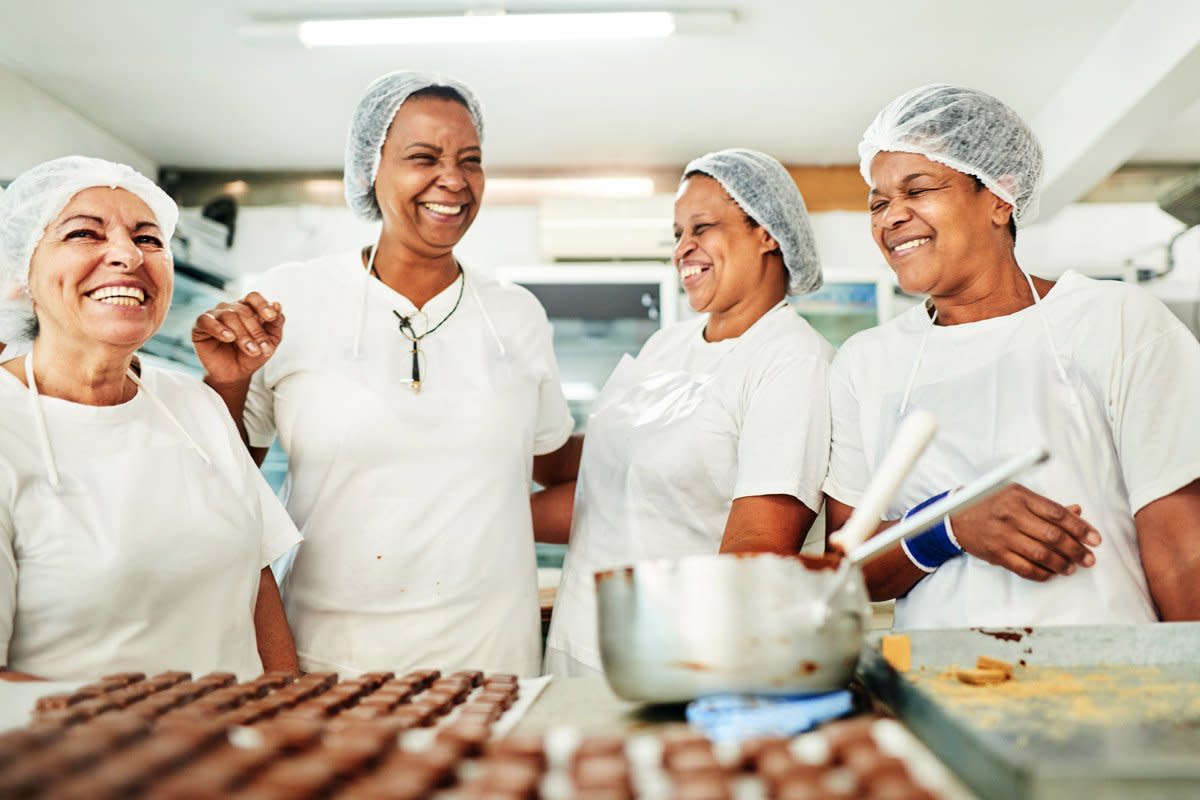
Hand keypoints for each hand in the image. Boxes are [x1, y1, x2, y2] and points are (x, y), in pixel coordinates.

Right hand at [192, 292, 283, 385]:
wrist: (236, 374)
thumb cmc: (253, 354)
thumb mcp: (271, 341)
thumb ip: (276, 323)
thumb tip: (277, 305)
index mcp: (247, 307)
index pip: (254, 297)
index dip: (263, 305)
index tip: (271, 318)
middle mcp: (230, 308)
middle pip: (244, 310)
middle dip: (256, 330)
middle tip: (262, 348)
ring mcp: (214, 315)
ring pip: (228, 316)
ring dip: (242, 334)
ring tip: (251, 350)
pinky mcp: (200, 326)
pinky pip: (207, 321)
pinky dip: (219, 328)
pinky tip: (229, 337)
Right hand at [950, 484, 1099, 581]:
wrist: (956, 518)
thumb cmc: (991, 504)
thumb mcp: (1017, 496)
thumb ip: (1047, 506)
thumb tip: (1078, 511)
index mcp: (1020, 497)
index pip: (1057, 514)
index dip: (1080, 527)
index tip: (1095, 539)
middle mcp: (1011, 515)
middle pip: (1052, 536)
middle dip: (1076, 549)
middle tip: (1089, 558)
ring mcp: (1003, 536)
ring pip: (1041, 554)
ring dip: (1062, 564)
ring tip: (1072, 567)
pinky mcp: (996, 553)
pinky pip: (1025, 568)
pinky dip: (1042, 573)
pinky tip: (1051, 573)